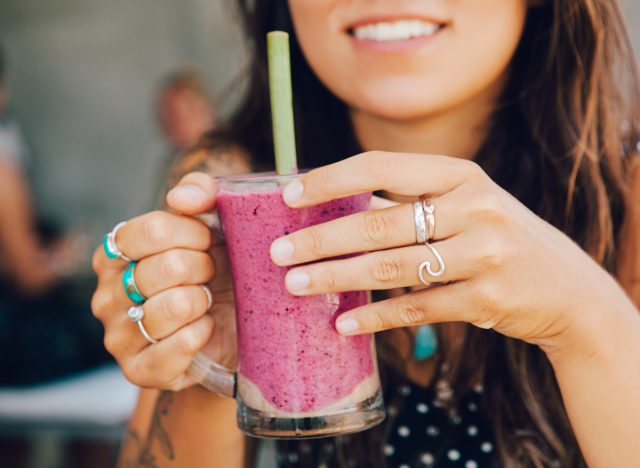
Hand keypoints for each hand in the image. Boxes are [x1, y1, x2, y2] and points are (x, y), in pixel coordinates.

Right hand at [92, 172, 236, 390]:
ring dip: (204, 300)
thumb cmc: (213, 268)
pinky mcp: (139, 371)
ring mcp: (118, 336)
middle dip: (203, 267)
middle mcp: (106, 295)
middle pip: (167, 267)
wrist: (227, 326)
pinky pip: (179, 346)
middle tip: (209, 275)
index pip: (152, 230)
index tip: (209, 240)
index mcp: (113, 254)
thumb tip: (180, 197)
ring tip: (204, 301)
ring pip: (175, 306)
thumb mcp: (212, 221)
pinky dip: (202, 333)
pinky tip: (204, 327)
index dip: (193, 233)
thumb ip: (200, 192)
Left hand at [270, 151, 621, 351]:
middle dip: (321, 239)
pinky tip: (343, 324)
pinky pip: (418, 309)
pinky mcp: (488, 299)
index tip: (288, 195)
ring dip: (337, 278)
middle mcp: (474, 207)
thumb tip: (333, 211)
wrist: (565, 286)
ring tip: (294, 286)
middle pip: (378, 223)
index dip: (330, 179)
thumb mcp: (462, 206)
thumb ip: (406, 205)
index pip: (382, 165)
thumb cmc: (496, 237)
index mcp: (459, 175)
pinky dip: (376, 318)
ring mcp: (484, 254)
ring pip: (392, 268)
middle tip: (277, 253)